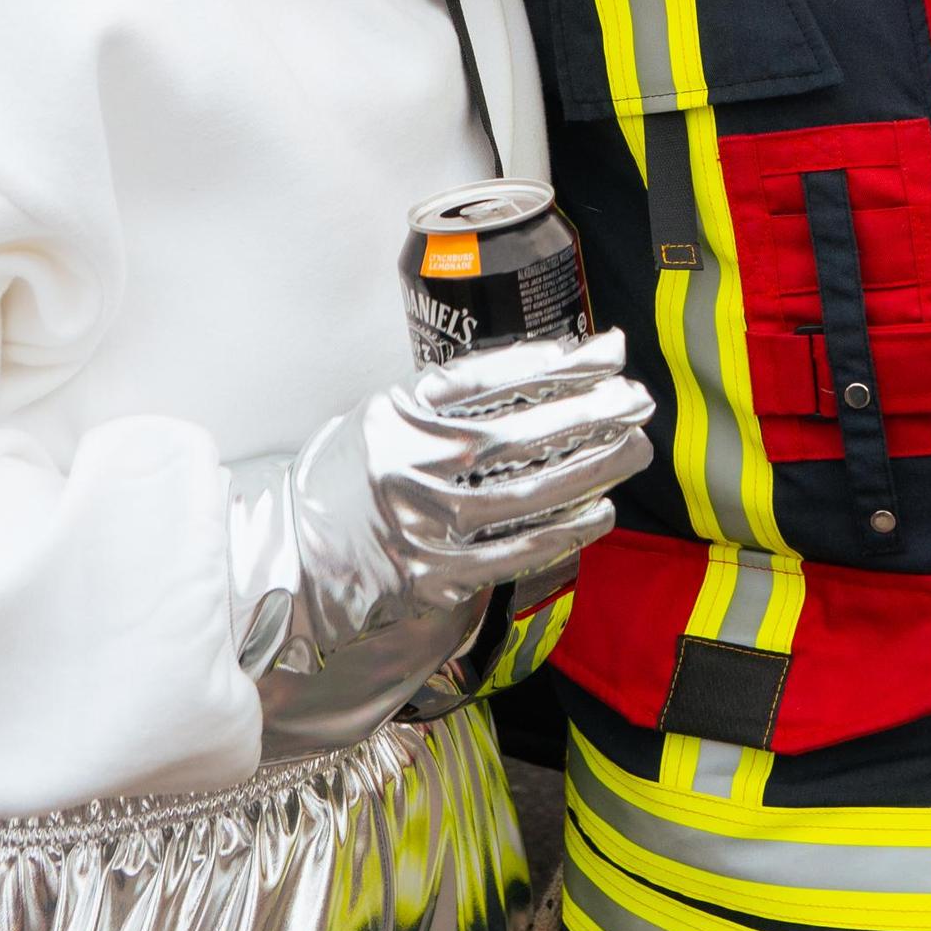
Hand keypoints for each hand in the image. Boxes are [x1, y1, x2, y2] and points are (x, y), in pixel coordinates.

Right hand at [291, 327, 653, 644]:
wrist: (294, 558)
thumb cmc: (351, 479)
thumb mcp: (388, 415)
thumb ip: (456, 394)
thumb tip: (549, 363)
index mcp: (397, 415)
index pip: (490, 380)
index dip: (555, 365)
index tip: (604, 354)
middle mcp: (409, 467)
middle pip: (518, 433)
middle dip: (590, 413)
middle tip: (636, 399)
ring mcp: (423, 526)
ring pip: (527, 493)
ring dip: (592, 469)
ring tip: (633, 447)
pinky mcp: (436, 577)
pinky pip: (516, 551)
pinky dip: (565, 531)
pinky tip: (599, 510)